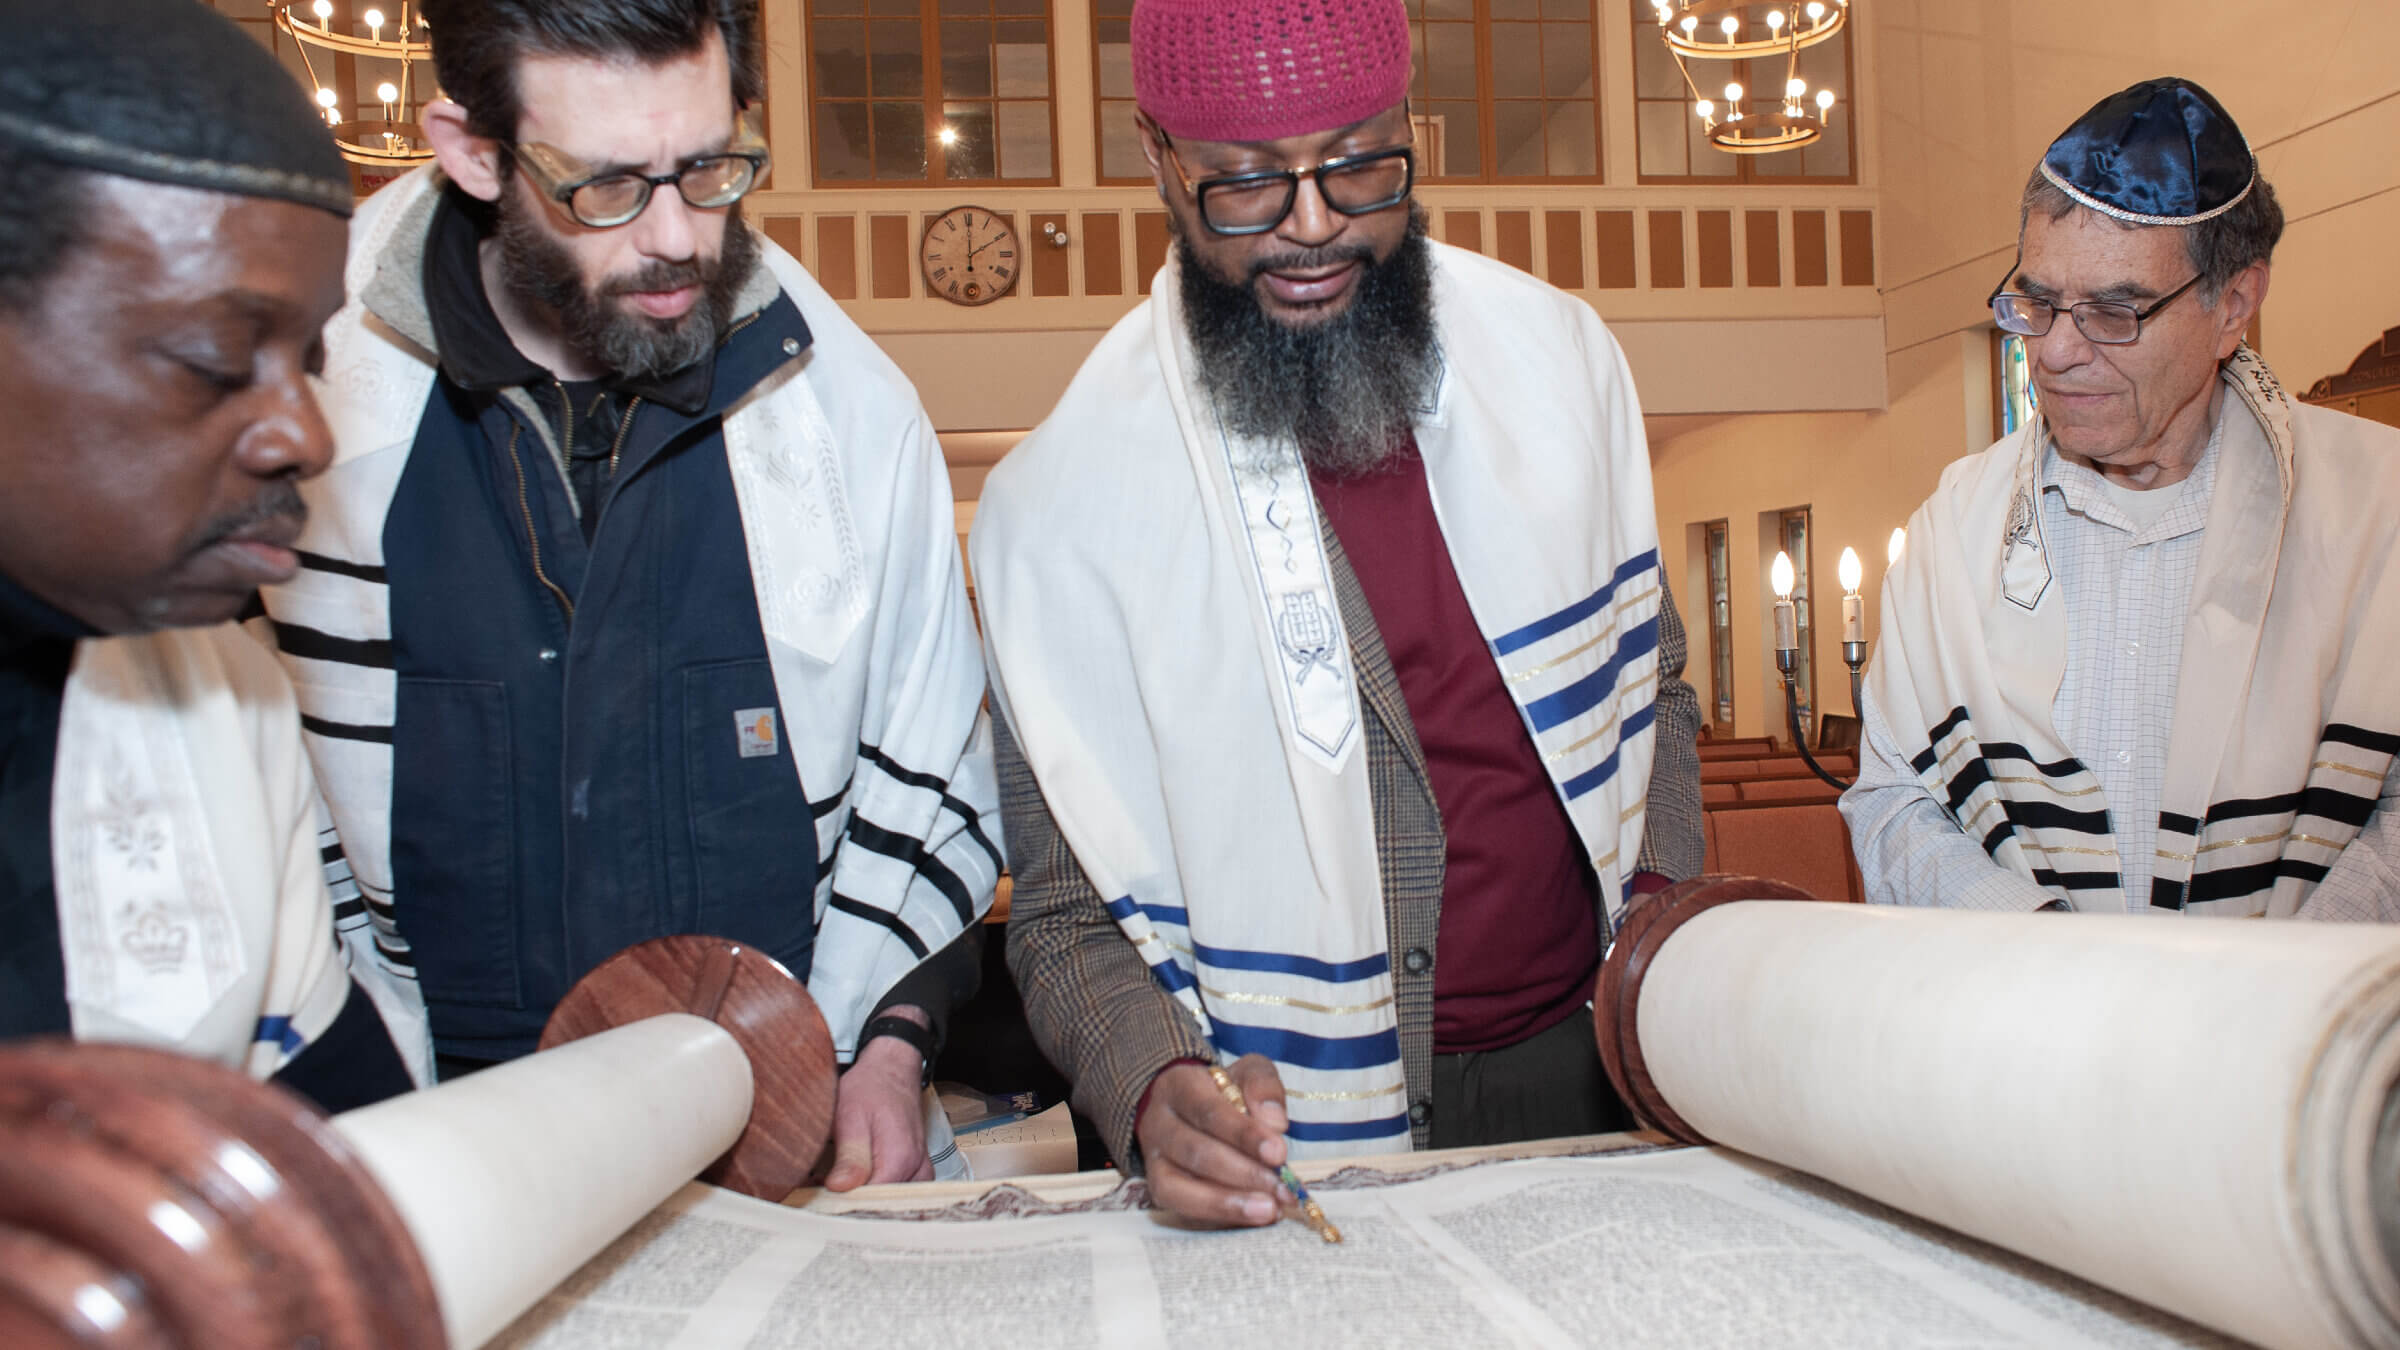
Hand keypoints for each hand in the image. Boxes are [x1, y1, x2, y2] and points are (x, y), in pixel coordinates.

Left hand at [824, 1034, 933, 1190]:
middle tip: (824, 1190)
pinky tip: (856, 1182)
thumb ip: (850, 1157)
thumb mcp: (851, 1117)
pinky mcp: (917, 1172)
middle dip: (852, 1204)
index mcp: (900, 1160)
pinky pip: (897, 1194)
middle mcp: (917, 1171)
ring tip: (838, 1184)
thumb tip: (840, 1188)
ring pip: (889, 1203)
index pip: (872, 1203)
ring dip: (863, 1199)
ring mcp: (920, 1173)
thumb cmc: (871, 1089)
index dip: (844, 1204)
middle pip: (882, 1206)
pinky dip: (875, 1191)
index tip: (822, 1197)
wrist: (892, 1071)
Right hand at [1136, 1055, 1289, 1227]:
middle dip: (1244, 1173)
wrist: (1188, 1107)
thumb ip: (1263, 1087)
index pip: (1209, 1111)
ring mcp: (1153, 1158)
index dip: (1244, 1134)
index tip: (1278, 1153)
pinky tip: (1251, 1216)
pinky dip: (1217, 1214)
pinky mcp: (1157, 1187)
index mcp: (1180, 1086)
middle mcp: (1158, 1122)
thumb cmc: (1224, 1092)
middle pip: (1196, 1152)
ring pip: (1180, 1186)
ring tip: (1269, 1210)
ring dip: (1228, 1202)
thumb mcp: (1247, 1073)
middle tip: (1282, 1189)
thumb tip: (1275, 1123)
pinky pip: (1181, 1207)